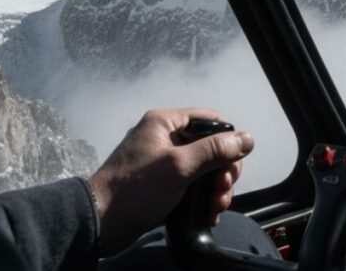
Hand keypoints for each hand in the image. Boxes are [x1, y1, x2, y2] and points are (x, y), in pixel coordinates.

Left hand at [87, 107, 254, 255]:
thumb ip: (215, 150)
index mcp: (166, 122)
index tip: (232, 163)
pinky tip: (207, 213)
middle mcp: (165, 138)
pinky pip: (191, 184)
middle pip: (210, 146)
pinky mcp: (160, 184)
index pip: (211, 120)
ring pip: (203, 168)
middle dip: (223, 170)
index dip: (227, 140)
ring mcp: (162, 162)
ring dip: (215, 188)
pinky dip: (202, 198)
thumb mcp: (180, 166)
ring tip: (215, 207)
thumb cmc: (135, 190)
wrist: (97, 225)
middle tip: (223, 190)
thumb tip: (248, 138)